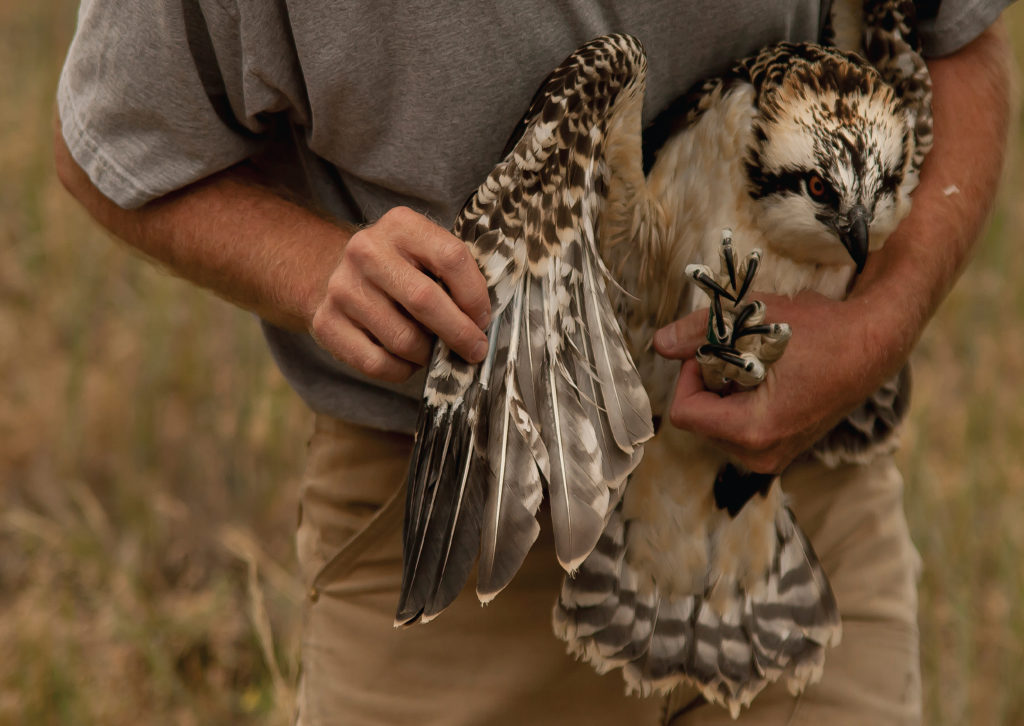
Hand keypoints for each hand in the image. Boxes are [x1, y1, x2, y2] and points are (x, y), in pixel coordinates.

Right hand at [311, 206, 490, 381]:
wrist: (334, 272)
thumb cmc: (398, 268)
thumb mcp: (424, 251)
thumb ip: (454, 274)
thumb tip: (480, 321)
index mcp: (401, 226)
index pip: (451, 258)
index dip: (475, 295)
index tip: (482, 319)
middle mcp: (367, 252)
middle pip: (425, 301)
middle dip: (459, 333)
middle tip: (474, 349)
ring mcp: (343, 288)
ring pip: (403, 339)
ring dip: (428, 353)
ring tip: (433, 350)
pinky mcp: (327, 322)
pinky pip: (377, 363)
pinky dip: (402, 370)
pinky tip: (407, 361)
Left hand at [653, 290, 903, 472]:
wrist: (875, 342)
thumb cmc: (819, 330)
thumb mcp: (751, 321)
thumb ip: (698, 333)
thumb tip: (659, 345)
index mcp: (753, 432)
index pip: (685, 411)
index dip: (691, 374)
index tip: (715, 348)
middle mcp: (761, 455)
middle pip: (699, 418)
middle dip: (708, 382)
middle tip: (739, 351)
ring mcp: (774, 456)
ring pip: (716, 422)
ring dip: (725, 389)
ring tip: (758, 363)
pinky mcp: (782, 449)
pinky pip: (739, 425)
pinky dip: (742, 398)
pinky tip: (769, 377)